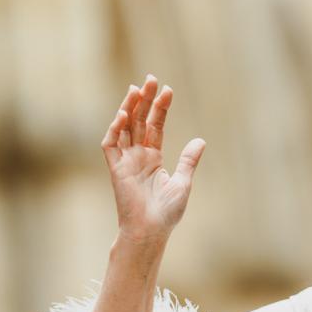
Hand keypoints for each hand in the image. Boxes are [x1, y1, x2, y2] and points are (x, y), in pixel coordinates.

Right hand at [101, 75, 205, 244]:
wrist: (151, 231)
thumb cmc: (166, 212)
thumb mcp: (183, 182)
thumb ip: (189, 161)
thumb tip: (200, 140)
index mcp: (153, 158)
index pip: (155, 126)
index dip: (161, 108)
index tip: (168, 90)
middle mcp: (137, 156)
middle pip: (139, 121)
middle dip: (144, 101)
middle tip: (152, 79)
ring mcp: (125, 161)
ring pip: (124, 128)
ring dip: (129, 108)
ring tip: (137, 88)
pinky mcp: (115, 169)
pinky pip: (111, 144)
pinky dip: (114, 129)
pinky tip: (123, 114)